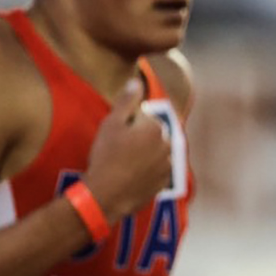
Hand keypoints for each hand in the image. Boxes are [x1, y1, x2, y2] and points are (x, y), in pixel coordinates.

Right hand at [81, 78, 171, 218]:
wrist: (107, 193)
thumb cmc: (107, 156)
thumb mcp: (111, 123)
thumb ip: (126, 101)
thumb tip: (136, 82)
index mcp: (156, 127)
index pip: (143, 117)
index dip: (127, 123)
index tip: (115, 135)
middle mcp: (167, 145)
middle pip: (151, 134)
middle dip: (138, 138)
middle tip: (118, 149)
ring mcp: (168, 166)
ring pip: (155, 152)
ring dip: (144, 154)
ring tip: (123, 164)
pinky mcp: (164, 183)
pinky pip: (156, 171)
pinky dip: (147, 171)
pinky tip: (131, 175)